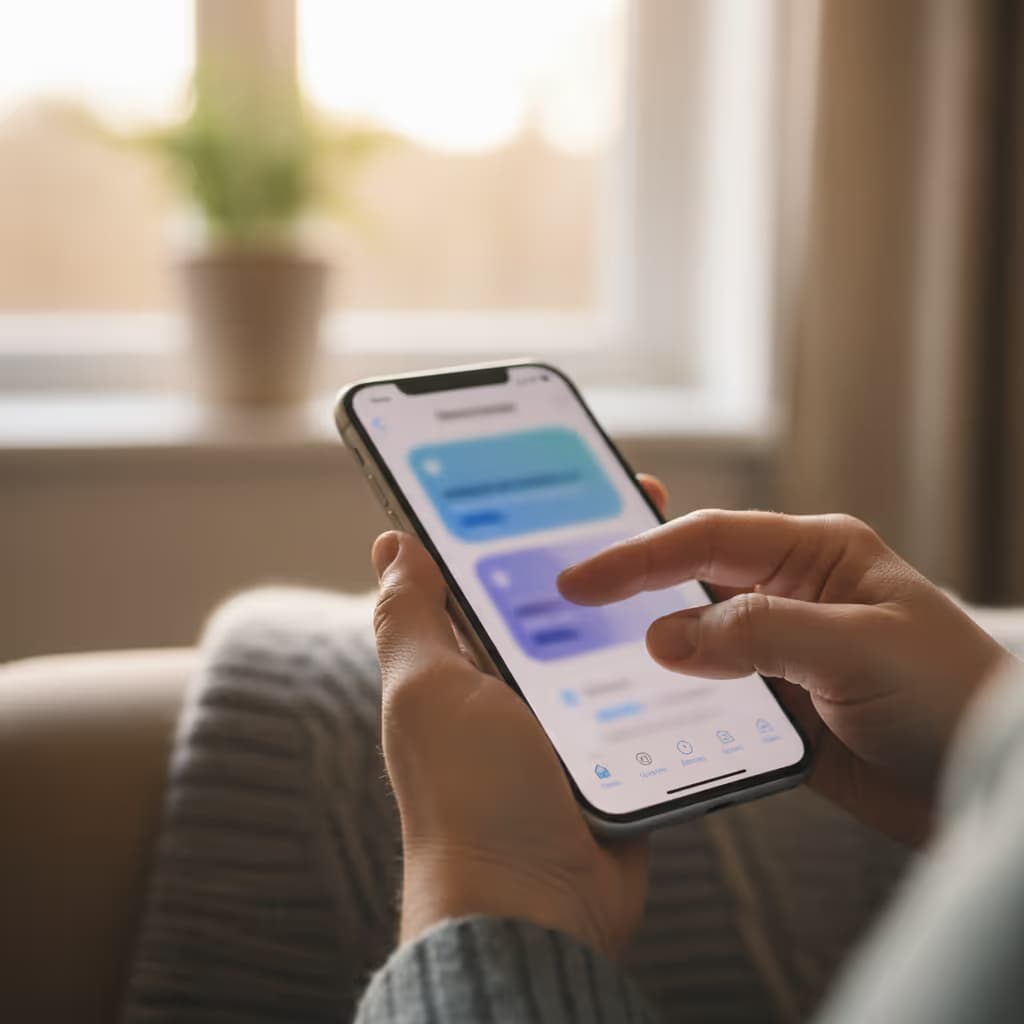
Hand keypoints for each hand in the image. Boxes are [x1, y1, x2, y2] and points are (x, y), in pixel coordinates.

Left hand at [369, 475, 665, 956]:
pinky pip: (650, 695)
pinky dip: (670, 666)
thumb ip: (411, 617)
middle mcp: (516, 687)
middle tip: (639, 497)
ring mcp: (572, 720)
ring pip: (612, 642)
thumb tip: (392, 544)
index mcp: (464, 663)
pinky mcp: (620, 752)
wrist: (537, 908)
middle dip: (595, 551)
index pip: (489, 572)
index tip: (558, 473)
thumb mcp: (428, 691)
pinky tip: (704, 623)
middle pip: (560, 601)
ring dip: (642, 604)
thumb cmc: (470, 797)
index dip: (517, 522)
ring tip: (685, 547)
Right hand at [558, 510, 1014, 845]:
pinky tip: (637, 705)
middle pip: (692, 577)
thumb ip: (759, 635)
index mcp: (816, 553)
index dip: (638, 554)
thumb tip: (664, 637)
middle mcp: (792, 593)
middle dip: (630, 582)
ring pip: (695, 636)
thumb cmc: (953, 698)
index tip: (580, 579)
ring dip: (646, 642)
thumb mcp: (858, 651)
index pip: (709, 539)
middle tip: (561, 596)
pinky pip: (710, 693)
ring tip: (580, 649)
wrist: (991, 786)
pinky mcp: (779, 706)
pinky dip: (673, 697)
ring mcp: (782, 651)